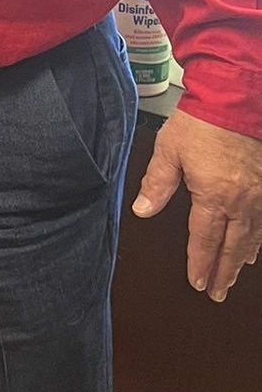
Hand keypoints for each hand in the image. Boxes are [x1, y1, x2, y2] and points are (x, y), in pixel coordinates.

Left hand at [132, 109, 261, 301]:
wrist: (234, 99)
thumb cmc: (201, 122)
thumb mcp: (169, 151)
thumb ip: (156, 183)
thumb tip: (142, 209)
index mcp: (214, 196)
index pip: (205, 239)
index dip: (200, 263)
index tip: (197, 281)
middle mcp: (241, 202)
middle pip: (232, 246)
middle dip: (223, 272)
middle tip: (217, 292)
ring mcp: (259, 195)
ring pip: (252, 238)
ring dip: (241, 260)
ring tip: (233, 275)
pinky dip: (258, 239)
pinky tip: (254, 247)